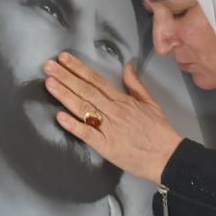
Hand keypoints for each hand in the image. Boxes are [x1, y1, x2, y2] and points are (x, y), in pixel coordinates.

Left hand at [44, 52, 182, 183]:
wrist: (168, 156)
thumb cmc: (159, 132)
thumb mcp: (150, 102)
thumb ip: (135, 84)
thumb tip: (127, 66)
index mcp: (122, 100)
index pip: (96, 80)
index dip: (78, 69)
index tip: (64, 59)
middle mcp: (114, 111)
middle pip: (85, 90)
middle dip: (65, 77)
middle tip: (48, 66)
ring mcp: (109, 128)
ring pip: (84, 108)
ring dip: (65, 95)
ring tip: (50, 83)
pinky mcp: (106, 146)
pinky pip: (87, 133)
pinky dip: (73, 125)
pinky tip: (59, 117)